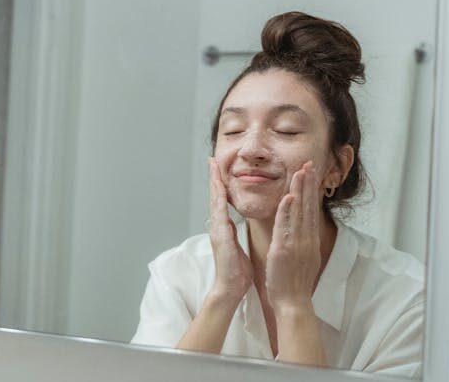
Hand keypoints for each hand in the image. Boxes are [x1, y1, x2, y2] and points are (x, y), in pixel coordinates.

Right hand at [206, 157, 253, 304]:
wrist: (231, 288)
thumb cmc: (237, 272)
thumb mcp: (237, 246)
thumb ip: (234, 234)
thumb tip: (233, 225)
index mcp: (223, 228)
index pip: (222, 201)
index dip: (220, 185)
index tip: (219, 170)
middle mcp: (218, 226)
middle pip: (215, 196)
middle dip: (213, 177)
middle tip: (212, 160)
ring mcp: (217, 230)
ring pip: (215, 200)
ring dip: (214, 182)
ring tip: (213, 166)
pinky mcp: (220, 235)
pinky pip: (220, 212)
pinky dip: (219, 198)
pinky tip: (220, 186)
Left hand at [265, 161, 320, 314]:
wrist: (293, 302)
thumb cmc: (294, 282)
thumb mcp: (302, 256)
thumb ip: (302, 240)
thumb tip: (303, 228)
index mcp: (310, 240)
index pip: (311, 209)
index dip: (311, 190)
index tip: (311, 173)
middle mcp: (307, 239)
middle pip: (309, 206)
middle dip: (309, 183)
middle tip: (310, 163)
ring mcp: (297, 244)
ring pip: (299, 212)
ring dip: (300, 191)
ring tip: (301, 171)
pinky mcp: (285, 250)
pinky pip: (286, 227)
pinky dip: (287, 212)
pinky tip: (288, 197)